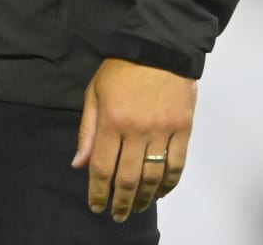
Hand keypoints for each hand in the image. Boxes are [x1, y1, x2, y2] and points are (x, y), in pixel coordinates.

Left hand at [70, 57, 195, 222]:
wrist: (158, 47)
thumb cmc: (121, 69)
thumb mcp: (94, 93)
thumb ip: (87, 131)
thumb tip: (79, 164)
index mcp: (111, 121)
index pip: (102, 167)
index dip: (98, 192)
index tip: (96, 207)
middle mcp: (137, 130)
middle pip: (128, 178)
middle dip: (120, 201)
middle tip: (117, 215)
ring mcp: (163, 131)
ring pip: (154, 176)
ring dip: (145, 197)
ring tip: (137, 208)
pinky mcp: (183, 129)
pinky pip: (177, 164)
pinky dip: (169, 184)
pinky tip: (161, 193)